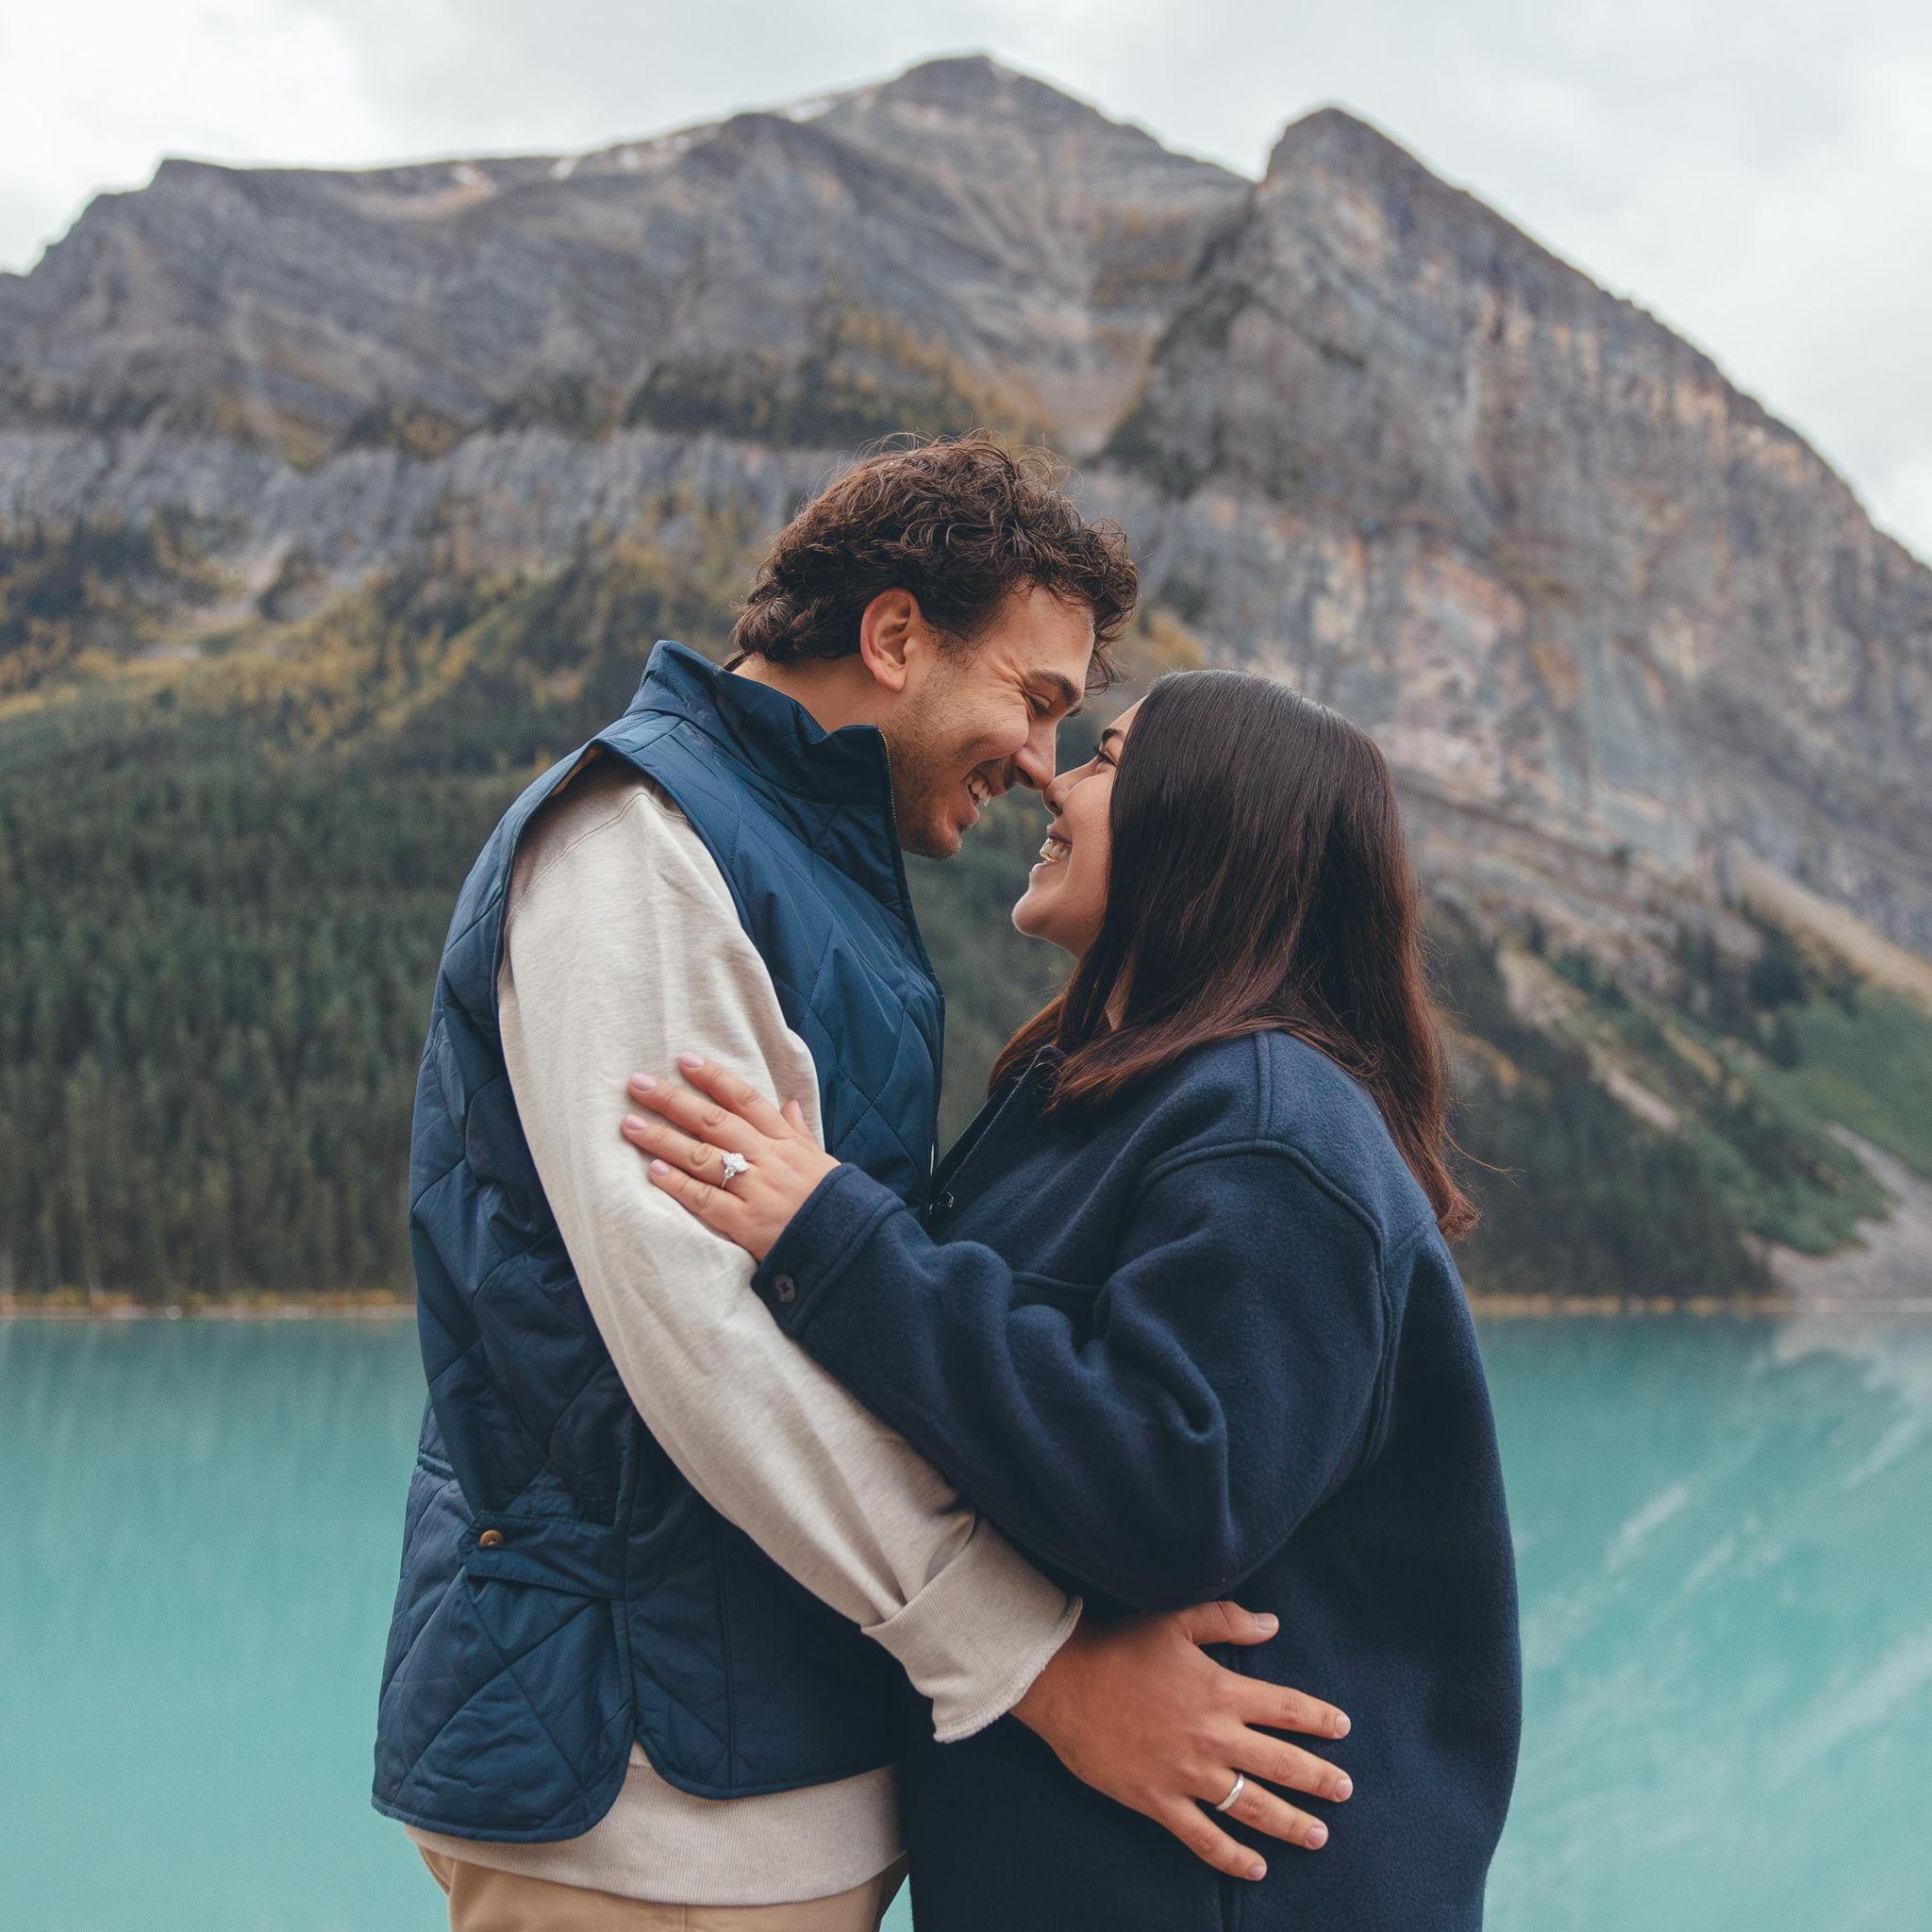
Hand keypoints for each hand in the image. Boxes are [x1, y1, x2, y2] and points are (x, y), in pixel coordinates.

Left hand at [622, 1054, 836, 1261]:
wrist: (849, 1245)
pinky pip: (706, 1199)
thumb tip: (789, 1104)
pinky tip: (654, 1170)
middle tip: (638, 1085)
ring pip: (702, 1156)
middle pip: (714, 1122)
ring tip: (630, 1124)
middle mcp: (768, 1159)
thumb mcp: (821, 1159)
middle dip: (673, 1101)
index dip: (714, 1078)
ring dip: (663, 1139)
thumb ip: (799, 1132)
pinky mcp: (745, 1222)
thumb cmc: (833, 1201)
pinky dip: (679, 1184)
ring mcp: (755, 1189)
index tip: (684, 1059)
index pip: (746, 1100)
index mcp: (786, 1141)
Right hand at [1012, 1602, 1351, 1882]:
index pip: (1287, 1709)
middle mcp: (1214, 1738)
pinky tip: (1257, 1867)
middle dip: (1320, 1779)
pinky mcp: (1160, 1801)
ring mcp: (1188, 1775)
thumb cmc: (1121, 1647)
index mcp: (1221, 1692)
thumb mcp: (1176, 1622)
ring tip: (1318, 1835)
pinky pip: (1204, 1838)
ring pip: (1253, 1807)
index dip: (1319, 1720)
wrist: (1067, 1683)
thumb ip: (1227, 1622)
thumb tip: (1272, 1625)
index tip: (1343, 1729)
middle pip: (1282, 1765)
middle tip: (1345, 1789)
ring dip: (1291, 1823)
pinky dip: (1233, 1858)